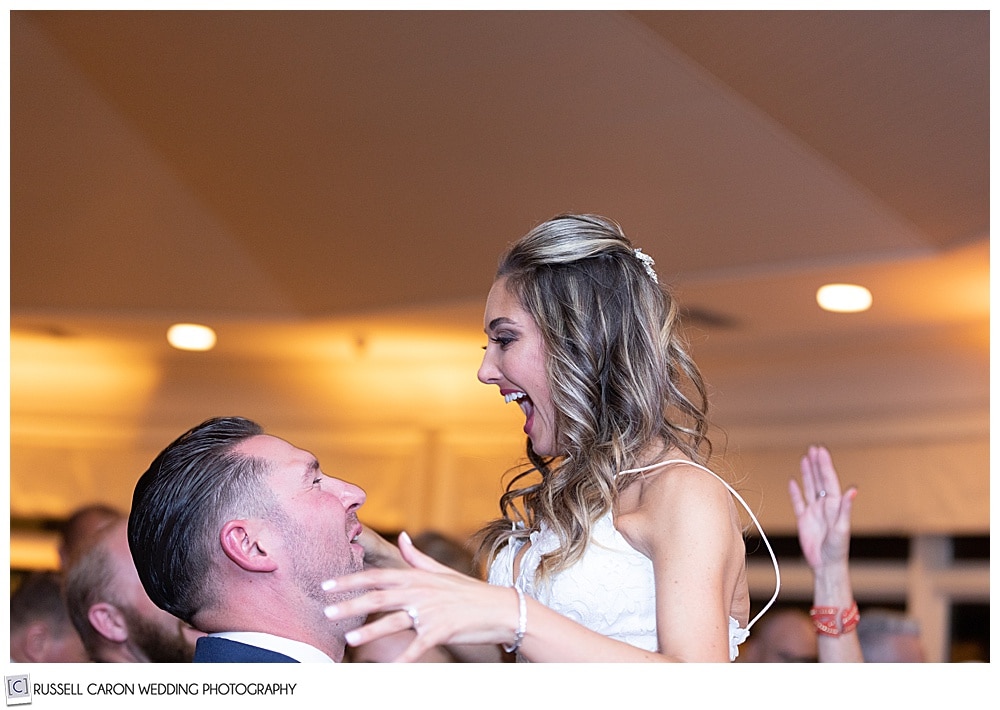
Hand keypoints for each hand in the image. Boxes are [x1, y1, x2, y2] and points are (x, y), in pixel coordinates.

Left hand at [323, 531, 518, 661]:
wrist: (500, 608)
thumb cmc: (469, 592)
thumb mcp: (442, 572)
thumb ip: (417, 557)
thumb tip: (401, 537)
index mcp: (417, 577)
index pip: (378, 575)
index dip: (351, 579)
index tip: (327, 584)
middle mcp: (421, 591)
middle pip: (380, 596)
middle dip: (351, 604)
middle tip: (326, 611)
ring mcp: (431, 611)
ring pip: (394, 620)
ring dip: (370, 630)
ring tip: (349, 637)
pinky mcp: (442, 631)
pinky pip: (418, 646)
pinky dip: (404, 658)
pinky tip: (390, 668)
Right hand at [788, 446, 856, 570]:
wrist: (825, 565)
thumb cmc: (837, 549)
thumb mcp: (842, 528)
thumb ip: (846, 509)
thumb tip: (852, 490)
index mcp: (834, 505)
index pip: (828, 480)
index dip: (824, 465)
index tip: (820, 451)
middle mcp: (824, 505)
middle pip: (819, 480)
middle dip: (817, 464)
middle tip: (814, 449)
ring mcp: (814, 511)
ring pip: (809, 487)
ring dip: (807, 473)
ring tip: (805, 459)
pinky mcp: (804, 520)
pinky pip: (798, 502)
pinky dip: (795, 492)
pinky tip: (792, 481)